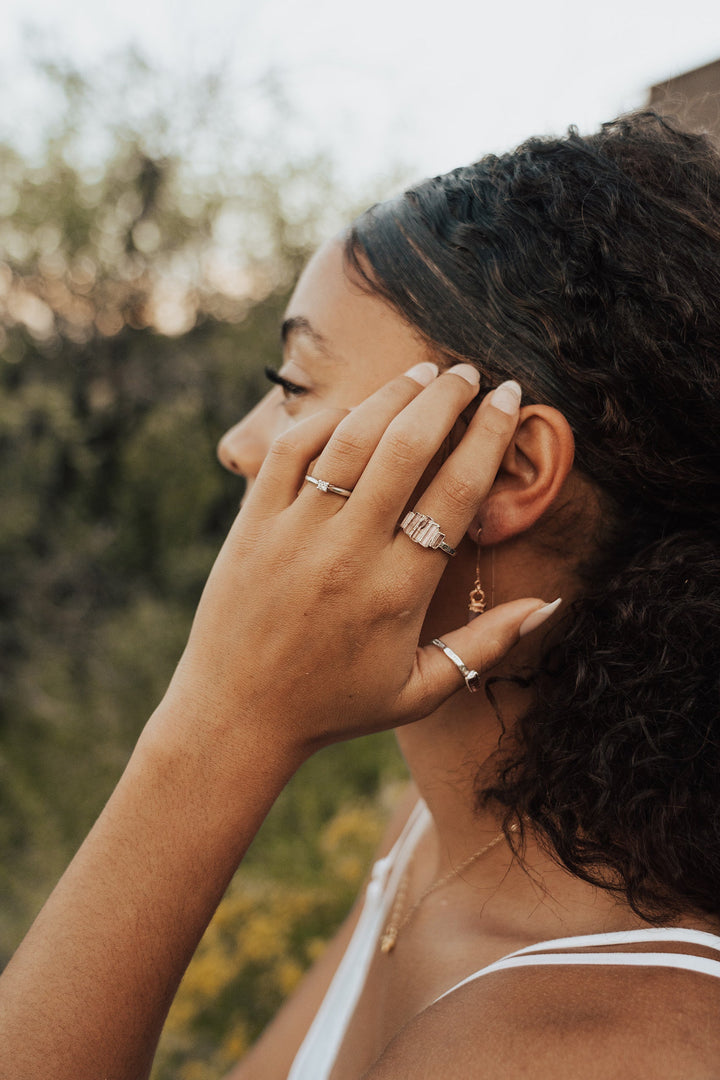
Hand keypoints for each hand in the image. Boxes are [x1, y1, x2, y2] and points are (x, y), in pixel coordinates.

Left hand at [161, 364, 553, 760]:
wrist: (235, 715)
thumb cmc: (335, 705)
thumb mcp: (420, 691)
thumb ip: (487, 645)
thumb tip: (552, 605)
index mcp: (399, 591)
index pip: (457, 490)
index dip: (490, 434)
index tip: (510, 398)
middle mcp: (349, 552)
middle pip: (407, 447)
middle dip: (447, 397)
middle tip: (470, 372)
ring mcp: (295, 533)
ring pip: (351, 438)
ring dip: (393, 395)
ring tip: (423, 372)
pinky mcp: (253, 524)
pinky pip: (290, 451)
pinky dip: (323, 420)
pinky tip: (353, 411)